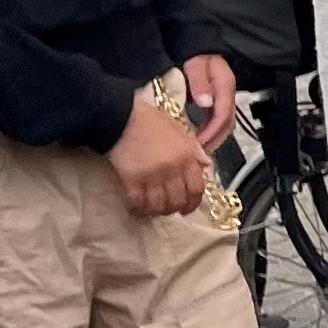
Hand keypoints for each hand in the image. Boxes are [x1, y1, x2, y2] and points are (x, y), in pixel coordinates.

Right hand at [106, 94, 213, 217]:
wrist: (121, 116)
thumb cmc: (149, 121)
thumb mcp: (179, 130)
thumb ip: (193, 149)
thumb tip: (206, 164)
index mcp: (187, 155)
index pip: (197, 187)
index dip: (193, 202)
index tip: (187, 208)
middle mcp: (173, 168)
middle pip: (178, 200)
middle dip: (174, 209)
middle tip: (167, 210)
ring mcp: (153, 175)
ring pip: (159, 205)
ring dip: (155, 210)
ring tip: (151, 209)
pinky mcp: (132, 179)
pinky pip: (138, 202)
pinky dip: (138, 208)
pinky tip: (136, 208)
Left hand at [179, 52, 239, 150]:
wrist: (197, 46)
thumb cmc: (195, 55)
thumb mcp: (195, 65)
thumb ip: (199, 83)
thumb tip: (206, 103)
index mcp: (225, 86)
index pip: (223, 114)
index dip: (212, 131)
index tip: (198, 143)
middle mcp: (228, 94)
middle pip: (228, 123)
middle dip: (215, 140)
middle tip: (198, 153)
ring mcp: (225, 97)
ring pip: (226, 123)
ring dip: (214, 138)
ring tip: (199, 150)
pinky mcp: (219, 100)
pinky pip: (219, 119)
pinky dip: (212, 131)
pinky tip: (201, 137)